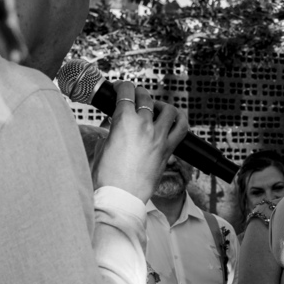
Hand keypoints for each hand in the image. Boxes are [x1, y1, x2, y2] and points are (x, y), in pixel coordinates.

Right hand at [95, 81, 188, 201]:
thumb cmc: (107, 176)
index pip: (126, 92)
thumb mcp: (101, 146)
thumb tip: (114, 126)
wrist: (120, 196)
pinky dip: (180, 120)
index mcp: (124, 120)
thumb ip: (110, 131)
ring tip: (155, 108)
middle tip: (135, 98)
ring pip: (168, 109)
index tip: (121, 88)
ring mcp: (159, 137)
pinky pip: (181, 128)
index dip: (123, 86)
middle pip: (146, 97)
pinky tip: (174, 120)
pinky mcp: (168, 150)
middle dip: (139, 93)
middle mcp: (144, 125)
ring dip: (161, 105)